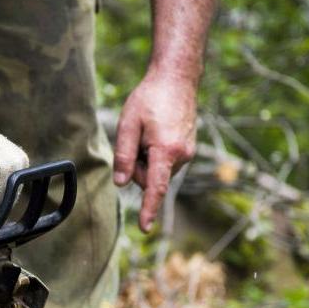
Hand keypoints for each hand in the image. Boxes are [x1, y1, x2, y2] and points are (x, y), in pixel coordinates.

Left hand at [113, 70, 196, 231]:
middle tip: (136, 139)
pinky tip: (156, 133)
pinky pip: (164, 163)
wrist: (177, 79)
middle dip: (137, 167)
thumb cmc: (150, 99)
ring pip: (156, 172)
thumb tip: (121, 183)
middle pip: (149, 179)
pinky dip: (155, 154)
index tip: (145, 227)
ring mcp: (187, 153)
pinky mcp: (187, 150)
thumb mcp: (128, 125)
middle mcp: (181, 156)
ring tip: (148, 132)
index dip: (148, 209)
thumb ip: (123, 156)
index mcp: (166, 151)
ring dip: (146, 159)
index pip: (155, 188)